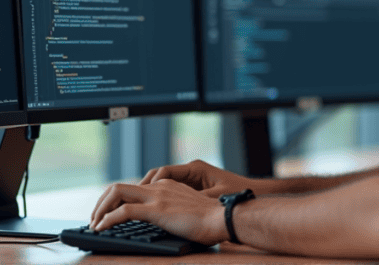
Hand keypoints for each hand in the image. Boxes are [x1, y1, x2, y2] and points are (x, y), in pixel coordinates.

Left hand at [88, 180, 226, 245]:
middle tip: (95, 219)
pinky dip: (108, 219)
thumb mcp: (187, 209)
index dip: (116, 200)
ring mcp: (157, 196)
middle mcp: (159, 187)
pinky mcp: (157, 210)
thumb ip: (173, 209)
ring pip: (117, 193)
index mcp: (166, 186)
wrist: (222, 218)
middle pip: (119, 187)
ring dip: (101, 209)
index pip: (133, 188)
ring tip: (94, 224)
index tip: (108, 213)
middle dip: (102, 202)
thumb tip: (166, 220)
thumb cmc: (210, 220)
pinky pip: (124, 211)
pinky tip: (101, 228)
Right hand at [138, 159, 255, 197]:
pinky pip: (171, 190)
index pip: (164, 171)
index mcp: (194, 168)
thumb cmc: (235, 193)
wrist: (248, 197)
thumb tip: (176, 203)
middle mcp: (190, 170)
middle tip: (131, 199)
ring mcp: (190, 179)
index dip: (150, 183)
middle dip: (145, 186)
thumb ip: (195, 198)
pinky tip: (153, 209)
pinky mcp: (192, 187)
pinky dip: (160, 197)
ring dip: (150, 192)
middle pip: (159, 175)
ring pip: (163, 183)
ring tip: (136, 205)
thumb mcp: (214, 196)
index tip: (140, 194)